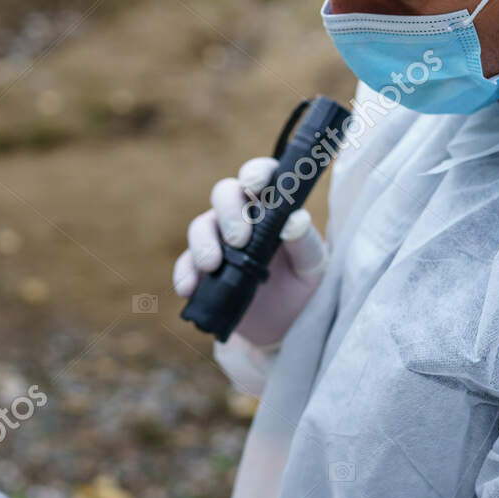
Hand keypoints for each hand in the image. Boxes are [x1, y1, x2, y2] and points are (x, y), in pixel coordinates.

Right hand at [173, 156, 327, 346]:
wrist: (284, 323)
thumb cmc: (301, 282)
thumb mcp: (313, 264)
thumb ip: (305, 242)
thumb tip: (295, 221)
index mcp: (271, 205)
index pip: (261, 175)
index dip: (254, 173)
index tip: (253, 186)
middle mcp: (242, 216)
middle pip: (224, 194)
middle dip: (228, 212)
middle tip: (238, 240)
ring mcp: (218, 241)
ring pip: (200, 226)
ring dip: (202, 242)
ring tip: (212, 265)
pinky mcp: (202, 269)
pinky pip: (186, 264)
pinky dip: (185, 274)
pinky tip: (190, 288)